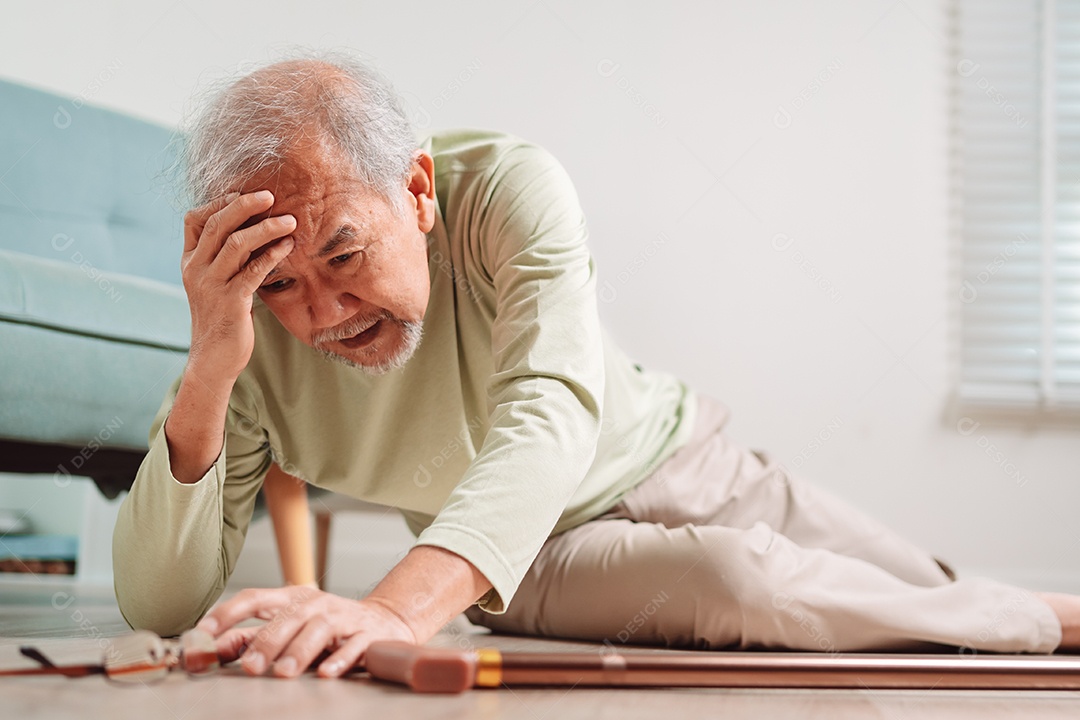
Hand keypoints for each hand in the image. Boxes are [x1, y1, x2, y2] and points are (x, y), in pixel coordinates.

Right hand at [181, 190, 296, 383]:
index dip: (219, 202)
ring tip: (290, 220)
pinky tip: (289, 246)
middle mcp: (195, 269)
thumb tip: (253, 229)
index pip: (194, 219)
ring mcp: (211, 285)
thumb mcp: (217, 281)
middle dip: (245, 205)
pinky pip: (253, 271)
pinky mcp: (231, 302)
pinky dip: (273, 255)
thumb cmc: (222, 316)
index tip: (244, 193)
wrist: (213, 358)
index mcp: (189, 261)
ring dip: (266, 228)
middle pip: (218, 225)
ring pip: (236, 244)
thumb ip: (226, 257)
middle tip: (271, 196)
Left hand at [196, 586, 416, 678]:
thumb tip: (205, 652)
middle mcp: (316, 604)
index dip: (228, 613)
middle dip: (267, 641)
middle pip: (288, 616)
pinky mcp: (367, 636)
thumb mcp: (286, 627)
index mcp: (291, 599)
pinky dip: (339, 659)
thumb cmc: (327, 626)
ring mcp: (343, 618)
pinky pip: (354, 646)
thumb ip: (247, 639)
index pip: (255, 598)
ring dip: (299, 650)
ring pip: (319, 629)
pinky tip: (326, 673)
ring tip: (283, 672)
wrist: (383, 622)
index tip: (204, 632)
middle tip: (250, 666)